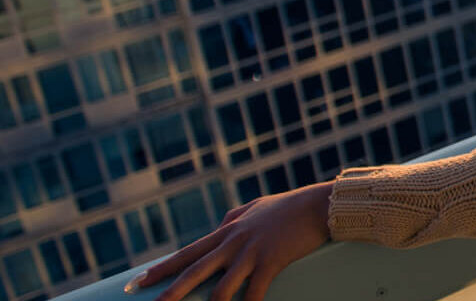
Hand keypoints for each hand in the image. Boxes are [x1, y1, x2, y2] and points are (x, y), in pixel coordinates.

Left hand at [126, 181, 332, 300]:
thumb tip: (220, 226)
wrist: (317, 204)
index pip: (186, 254)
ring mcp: (251, 252)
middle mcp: (232, 242)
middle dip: (170, 292)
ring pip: (221, 287)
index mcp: (226, 231)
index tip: (137, 283)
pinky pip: (254, 292)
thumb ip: (233, 218)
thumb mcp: (255, 208)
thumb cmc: (289, 206)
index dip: (160, 270)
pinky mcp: (271, 261)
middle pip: (194, 272)